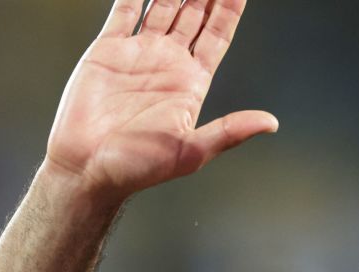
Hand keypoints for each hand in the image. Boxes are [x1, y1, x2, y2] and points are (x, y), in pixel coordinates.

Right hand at [45, 0, 277, 197]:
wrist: (88, 168)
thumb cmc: (138, 167)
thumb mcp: (191, 151)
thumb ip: (230, 130)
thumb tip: (271, 123)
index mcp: (191, 83)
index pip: (217, 34)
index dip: (229, 8)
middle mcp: (167, 63)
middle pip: (195, 13)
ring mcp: (138, 53)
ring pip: (164, 4)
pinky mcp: (108, 49)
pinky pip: (126, 8)